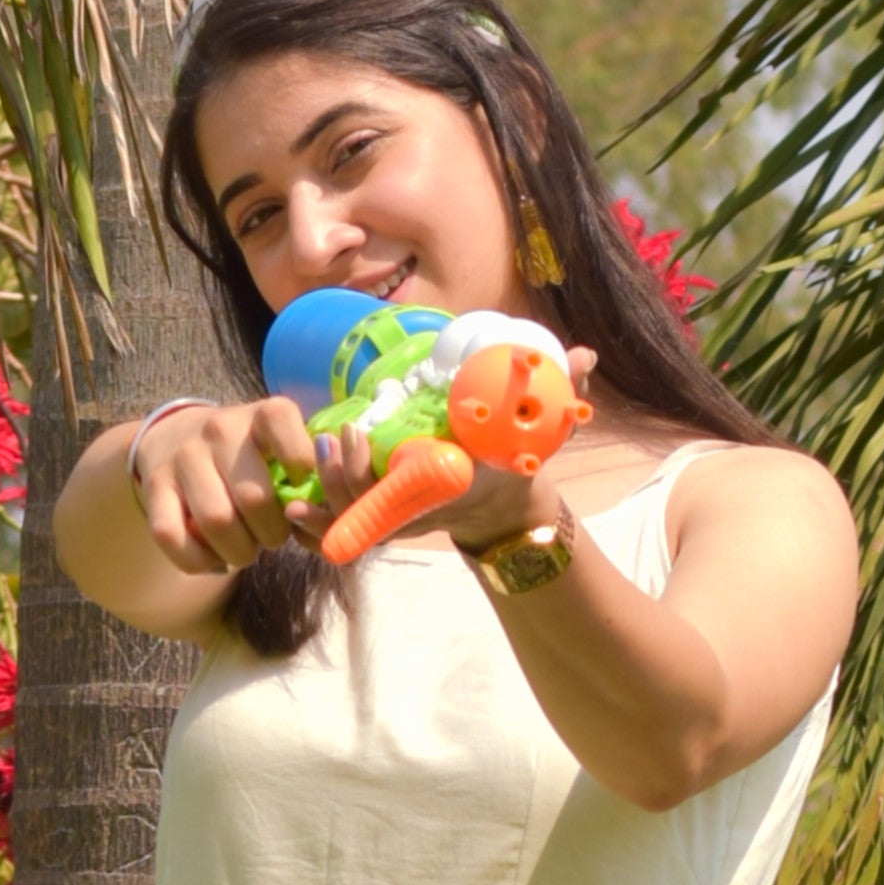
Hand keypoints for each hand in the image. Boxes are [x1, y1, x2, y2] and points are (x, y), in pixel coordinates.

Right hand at [136, 397, 339, 576]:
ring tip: (243, 549)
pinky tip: (212, 557)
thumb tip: (331, 514)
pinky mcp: (155, 487)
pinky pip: (173, 537)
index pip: (284, 426)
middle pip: (254, 497)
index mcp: (260, 415)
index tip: (299, 492)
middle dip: (272, 534)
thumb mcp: (279, 450)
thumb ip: (309, 476)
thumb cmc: (246, 458)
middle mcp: (220, 429)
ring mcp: (184, 457)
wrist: (174, 439)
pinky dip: (199, 561)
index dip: (302, 468)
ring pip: (216, 521)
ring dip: (239, 552)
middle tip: (271, 538)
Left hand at [278, 342, 602, 554]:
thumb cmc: (514, 461)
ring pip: (350, 519)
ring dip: (325, 498)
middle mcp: (418, 504)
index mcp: (447, 483)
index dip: (367, 473)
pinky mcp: (386, 517)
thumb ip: (561, 391)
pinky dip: (321, 525)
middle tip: (334, 438)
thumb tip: (586, 355)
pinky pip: (346, 529)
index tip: (353, 436)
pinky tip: (297, 504)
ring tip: (308, 463)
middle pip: (365, 503)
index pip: (398, 488)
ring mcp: (399, 514)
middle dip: (342, 479)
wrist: (506, 504)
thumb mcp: (540, 430)